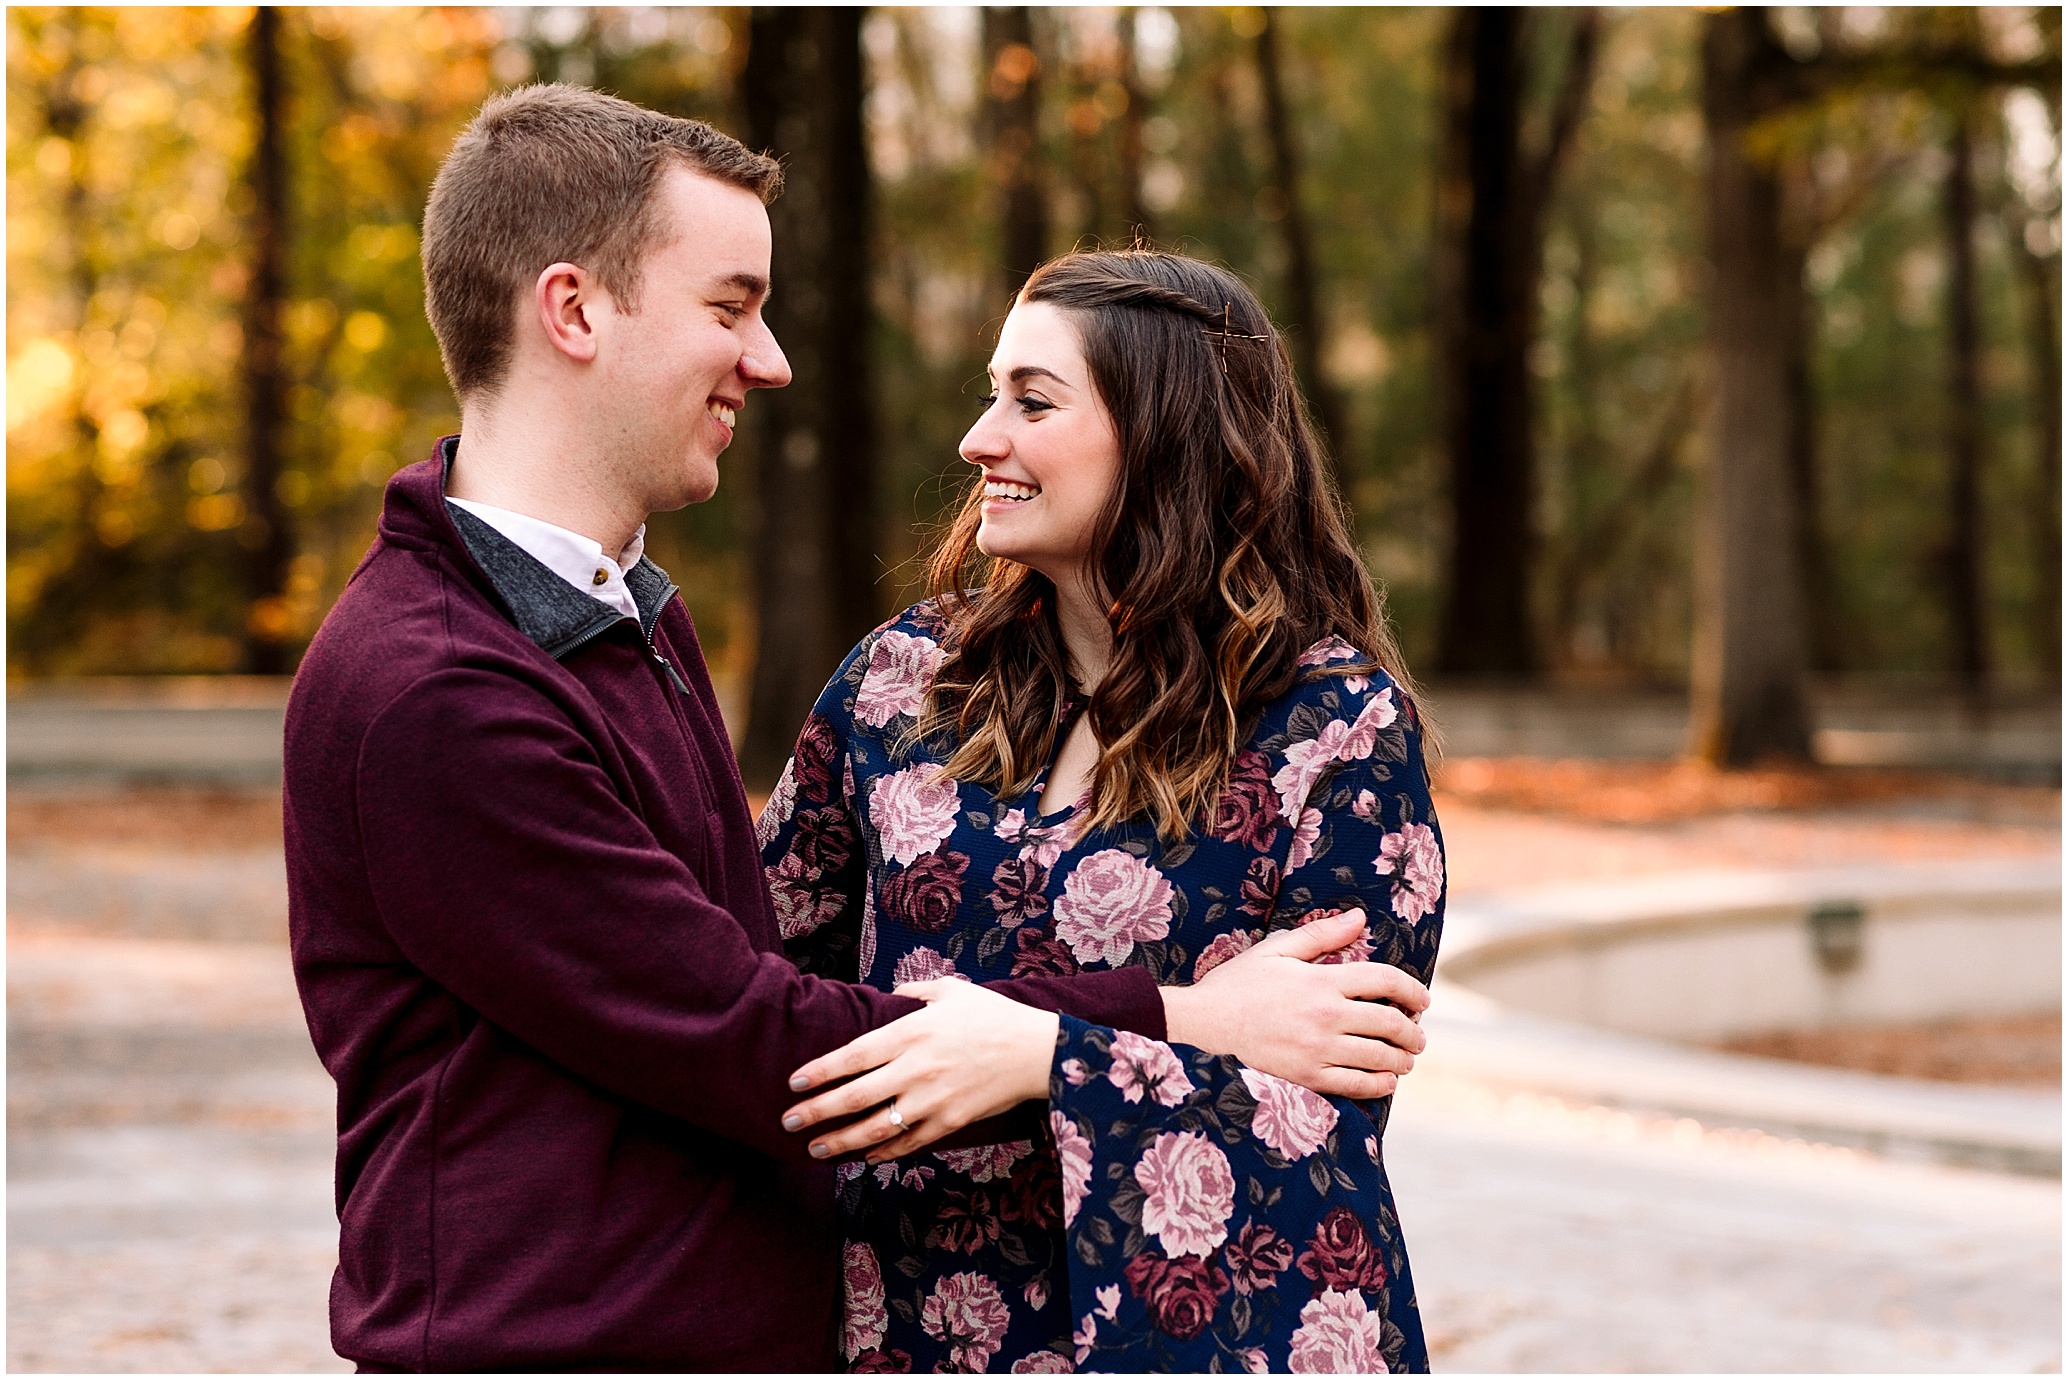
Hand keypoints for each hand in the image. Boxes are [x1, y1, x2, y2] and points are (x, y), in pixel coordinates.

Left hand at [781, 979, 1060, 1162]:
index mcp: (911, 1033)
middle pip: (854, 1096)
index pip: (852, 1056)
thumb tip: (889, 998)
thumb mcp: (952, 990)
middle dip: (816, 1112)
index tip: (794, 1083)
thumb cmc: (994, 1015)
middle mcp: (916, 1068)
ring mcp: (932, 1100)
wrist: (1038, 1052)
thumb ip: (914, 993)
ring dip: (842, 1141)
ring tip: (816, 1149)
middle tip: (787, 1122)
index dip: (819, 1072)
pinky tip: (866, 1156)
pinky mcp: (951, 1122)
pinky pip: (910, 1142)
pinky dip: (884, 1152)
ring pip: (876, 1127)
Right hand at [1161, 910, 1428, 1099]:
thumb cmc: (1239, 982)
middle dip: (1413, 1031)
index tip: (1422, 999)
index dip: (1412, 989)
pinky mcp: (1306, 1076)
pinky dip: (1379, 1085)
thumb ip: (1321, 934)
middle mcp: (1326, 1016)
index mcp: (1322, 981)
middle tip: (1419, 1035)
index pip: (1385, 981)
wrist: (1205, 1021)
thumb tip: (1360, 917)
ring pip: (1378, 1057)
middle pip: (1390, 1022)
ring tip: (1407, 1059)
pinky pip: (1355, 1085)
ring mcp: (1317, 1050)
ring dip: (1402, 1059)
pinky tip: (1386, 1082)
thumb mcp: (1278, 950)